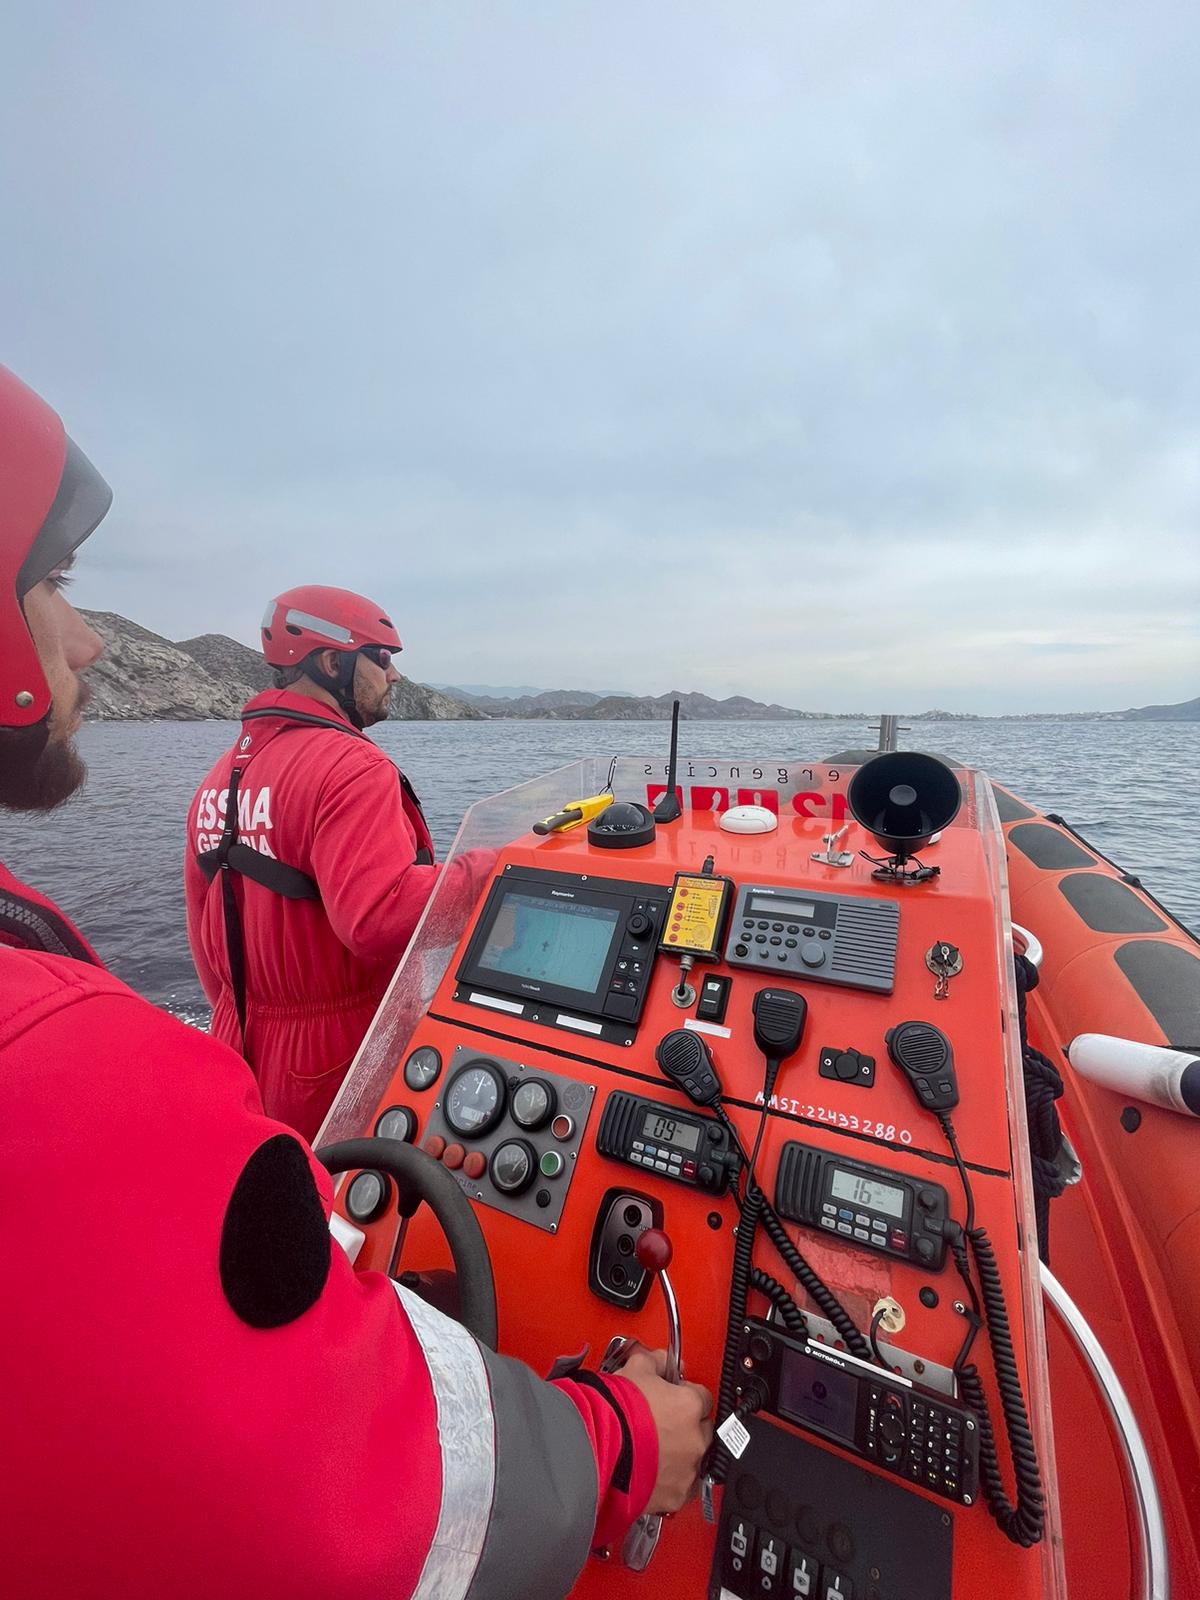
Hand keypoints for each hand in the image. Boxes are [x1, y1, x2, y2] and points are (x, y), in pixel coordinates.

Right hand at [617, 1344, 713, 1514]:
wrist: (595, 1452)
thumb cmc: (612, 1413)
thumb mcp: (633, 1371)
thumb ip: (653, 1362)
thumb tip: (659, 1360)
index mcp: (690, 1405)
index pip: (702, 1396)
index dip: (685, 1395)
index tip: (673, 1397)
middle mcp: (696, 1439)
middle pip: (702, 1429)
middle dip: (687, 1425)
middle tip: (663, 1424)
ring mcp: (687, 1470)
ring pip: (695, 1459)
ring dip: (681, 1454)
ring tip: (655, 1451)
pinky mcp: (675, 1497)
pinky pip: (683, 1488)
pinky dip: (672, 1481)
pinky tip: (655, 1473)